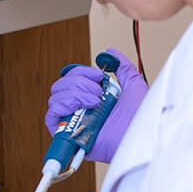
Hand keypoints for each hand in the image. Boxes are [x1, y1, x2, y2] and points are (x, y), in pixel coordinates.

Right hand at [43, 48, 147, 162]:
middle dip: (79, 82)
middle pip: (61, 85)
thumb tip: (110, 53)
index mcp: (94, 98)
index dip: (81, 72)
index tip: (98, 76)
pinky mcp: (69, 135)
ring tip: (95, 102)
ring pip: (55, 97)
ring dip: (75, 93)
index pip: (73, 78)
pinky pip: (51, 116)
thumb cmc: (141, 120)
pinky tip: (83, 108)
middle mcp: (82, 109)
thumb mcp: (135, 87)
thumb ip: (123, 68)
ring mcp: (75, 121)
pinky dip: (63, 106)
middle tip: (98, 92)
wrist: (140, 138)